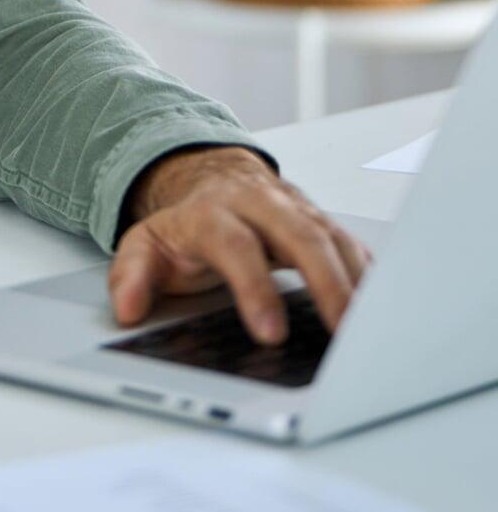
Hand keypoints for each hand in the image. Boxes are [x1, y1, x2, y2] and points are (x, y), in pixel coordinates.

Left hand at [109, 146, 373, 344]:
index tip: (271, 333)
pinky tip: (385, 310)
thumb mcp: (146, 245)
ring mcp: (296, 211)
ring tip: (374, 331)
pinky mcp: (323, 223)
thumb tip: (127, 309)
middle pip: (301, 236)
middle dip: (326, 284)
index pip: (237, 247)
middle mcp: (261, 206)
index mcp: (214, 212)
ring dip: (357, 284)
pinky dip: (371, 277)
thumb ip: (131, 275)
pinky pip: (353, 246)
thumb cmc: (185, 223)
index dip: (255, 289)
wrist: (209, 178)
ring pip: (333, 239)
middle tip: (343, 334)